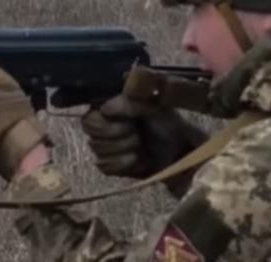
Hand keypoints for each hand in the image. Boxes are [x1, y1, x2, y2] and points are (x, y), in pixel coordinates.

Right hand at [80, 94, 206, 193]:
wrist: (181, 150)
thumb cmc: (167, 124)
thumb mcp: (151, 106)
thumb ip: (127, 103)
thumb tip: (104, 109)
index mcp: (110, 110)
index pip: (89, 120)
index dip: (106, 125)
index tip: (129, 122)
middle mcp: (105, 128)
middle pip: (93, 138)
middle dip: (118, 137)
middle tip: (138, 134)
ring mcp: (108, 148)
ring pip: (99, 154)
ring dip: (124, 150)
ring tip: (141, 146)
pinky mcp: (114, 166)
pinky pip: (105, 167)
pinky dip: (123, 164)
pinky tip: (137, 159)